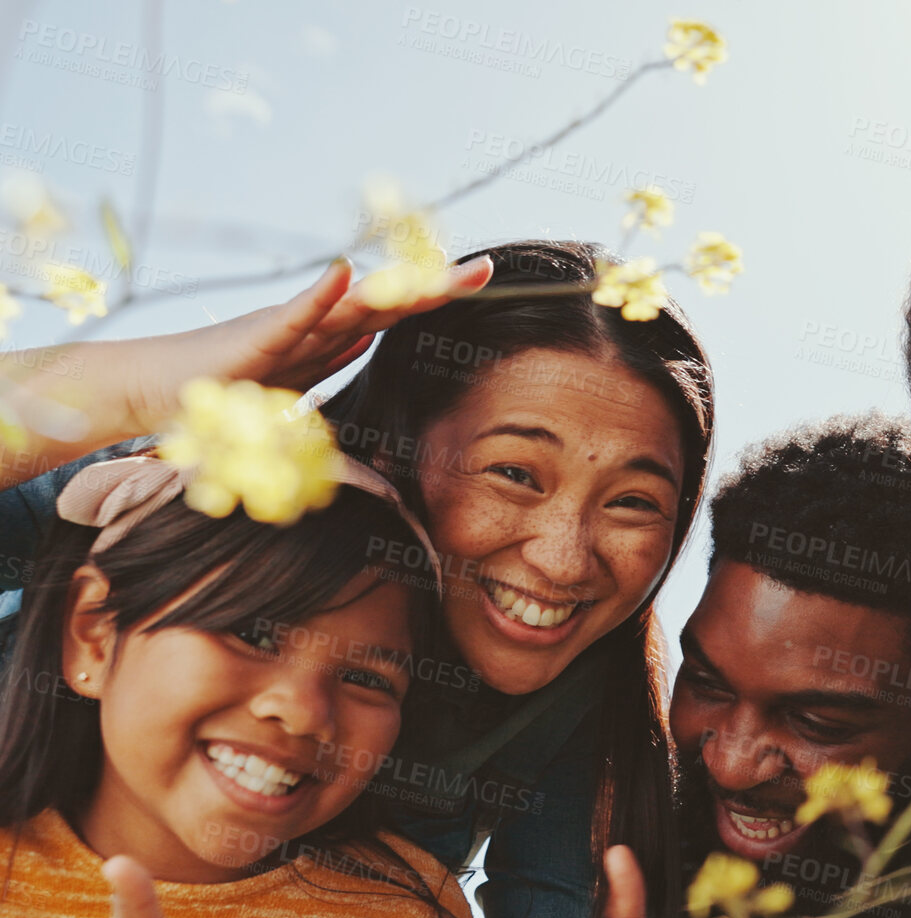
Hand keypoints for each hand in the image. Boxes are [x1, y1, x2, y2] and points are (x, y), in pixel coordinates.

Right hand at [118, 253, 493, 433]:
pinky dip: (318, 295)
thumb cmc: (224, 385)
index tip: (482, 280)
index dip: (436, 296)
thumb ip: (331, 358)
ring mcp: (289, 325)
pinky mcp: (257, 336)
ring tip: (436, 271)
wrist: (156, 387)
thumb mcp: (292, 378)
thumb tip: (372, 336)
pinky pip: (293, 315)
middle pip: (388, 300)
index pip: (395, 311)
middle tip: (485, 270)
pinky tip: (344, 273)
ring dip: (394, 287)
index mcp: (331, 333)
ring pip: (352, 303)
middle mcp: (317, 321)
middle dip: (435, 285)